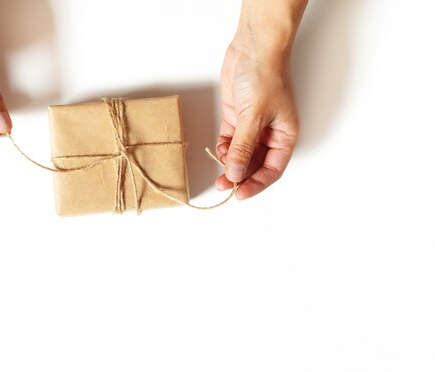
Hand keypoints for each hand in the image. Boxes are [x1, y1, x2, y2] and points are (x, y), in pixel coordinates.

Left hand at [214, 41, 299, 199]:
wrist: (253, 48)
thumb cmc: (266, 76)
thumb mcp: (254, 116)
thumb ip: (244, 147)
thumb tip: (236, 173)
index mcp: (285, 135)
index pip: (272, 169)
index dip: (257, 184)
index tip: (240, 193)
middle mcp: (270, 134)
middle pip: (255, 165)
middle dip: (240, 177)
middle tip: (225, 187)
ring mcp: (252, 126)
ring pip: (241, 155)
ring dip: (230, 165)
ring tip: (218, 175)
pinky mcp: (237, 118)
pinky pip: (230, 142)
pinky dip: (223, 150)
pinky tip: (218, 153)